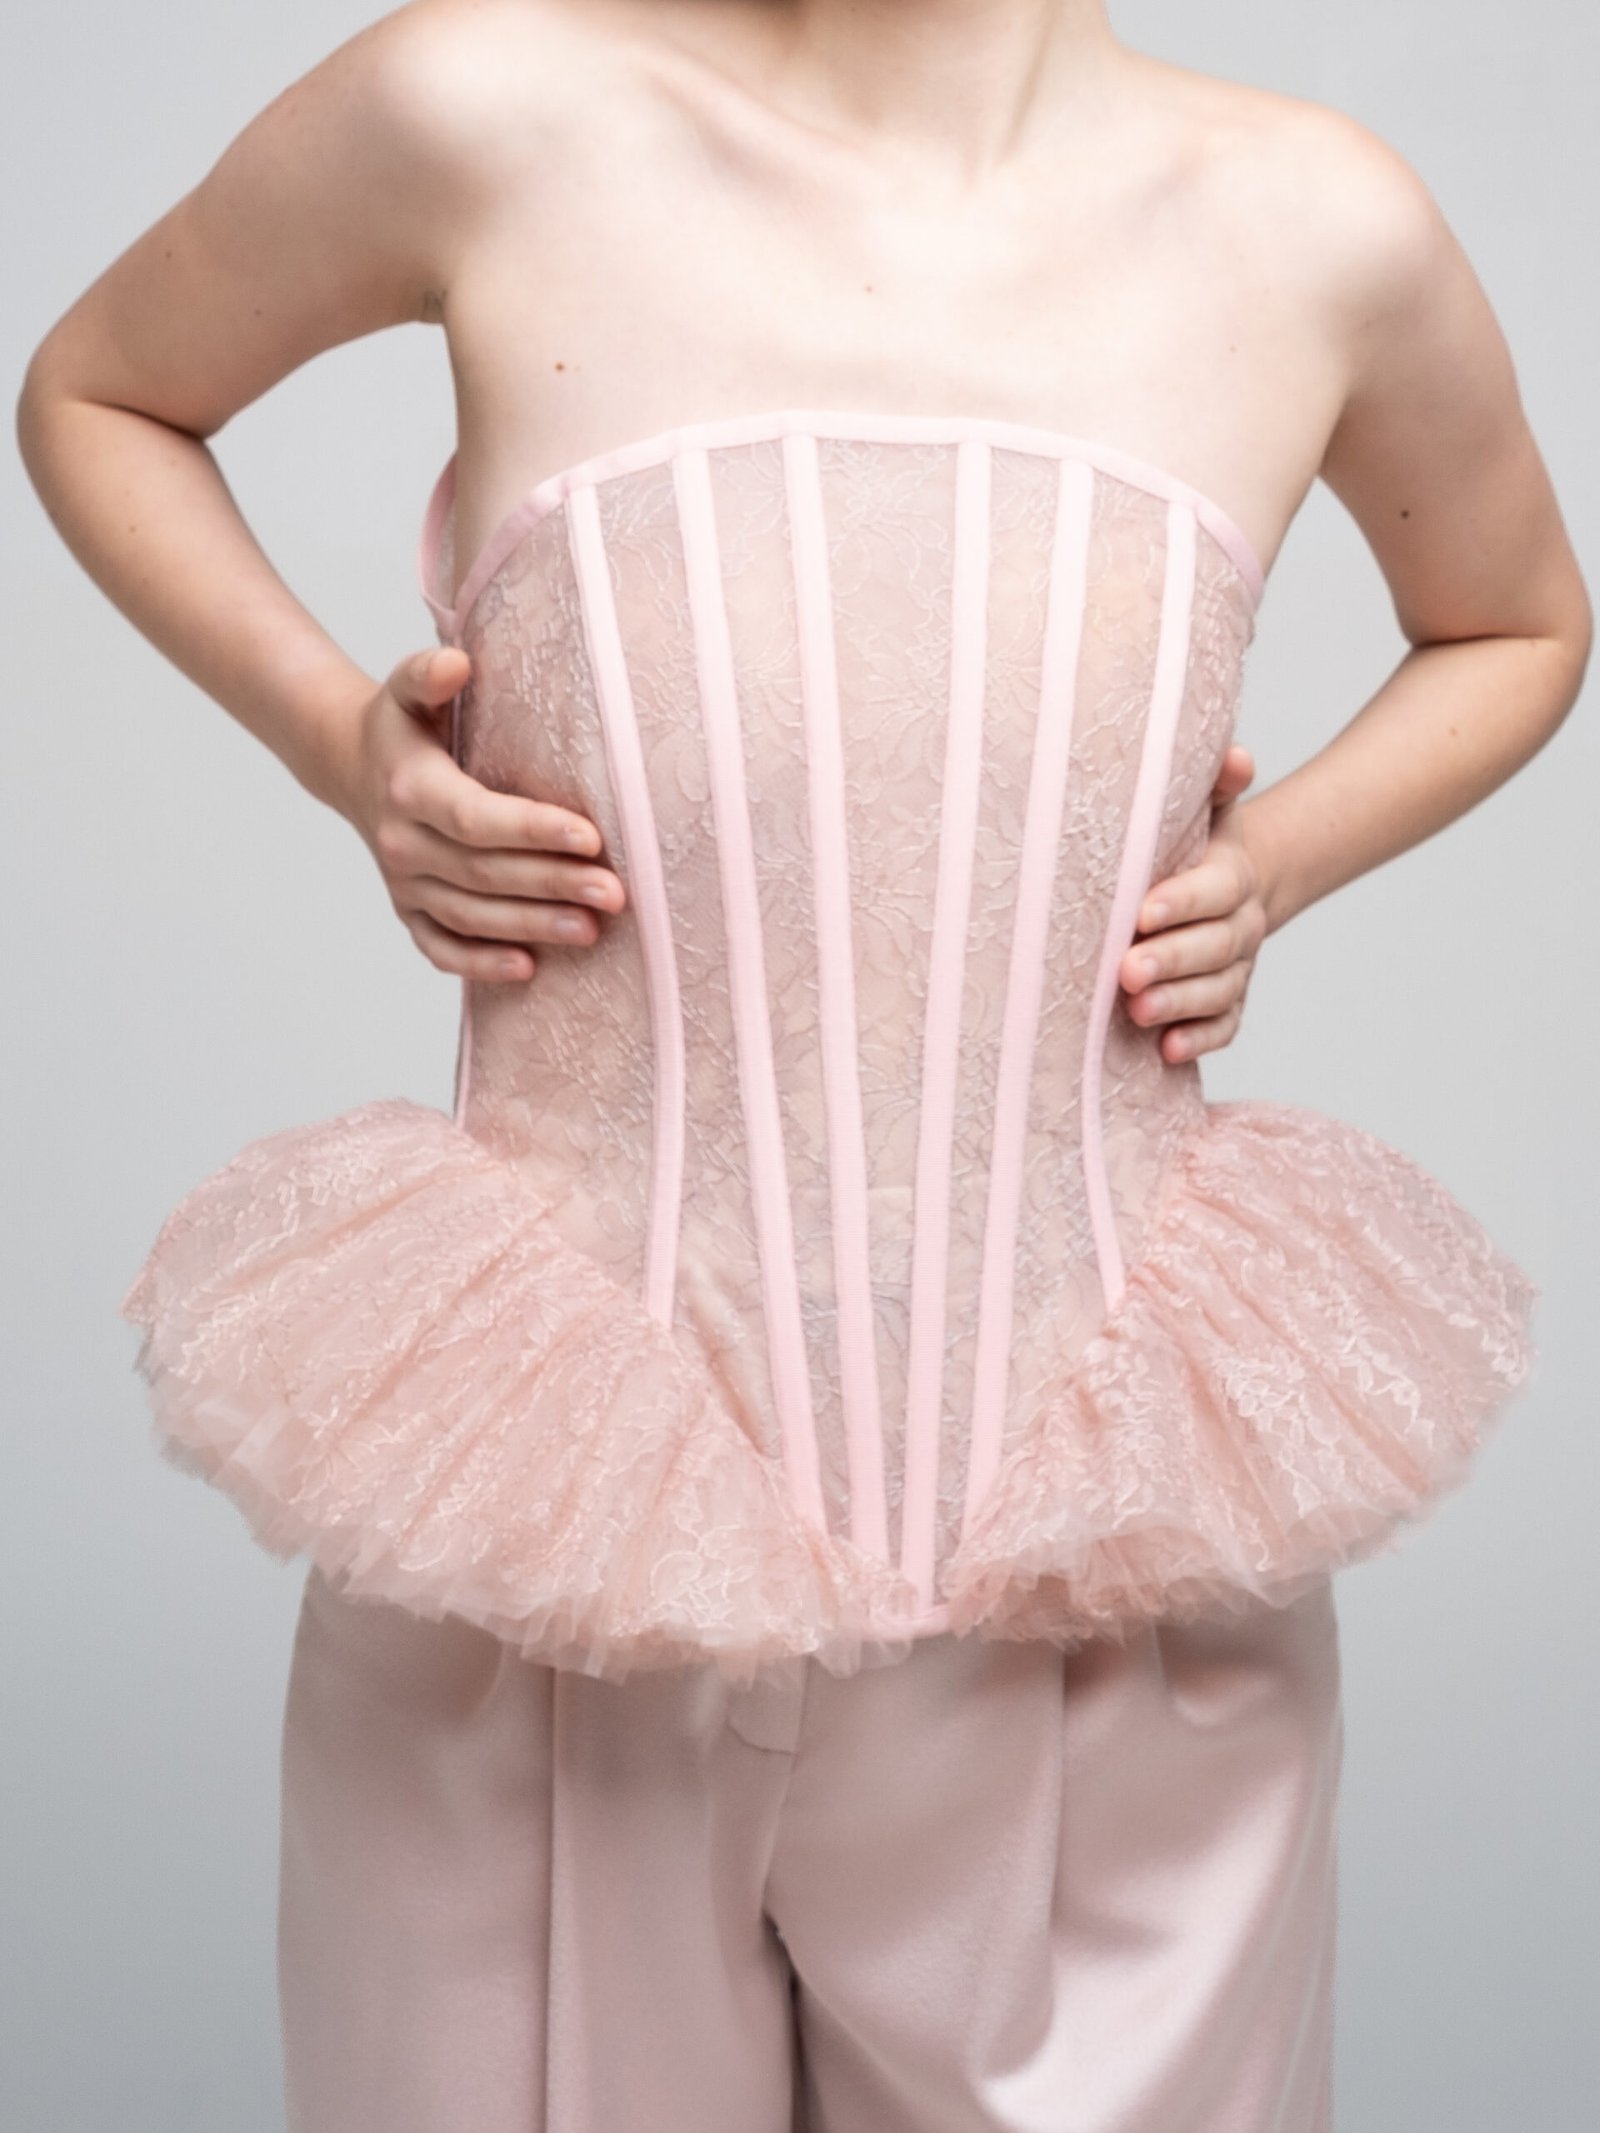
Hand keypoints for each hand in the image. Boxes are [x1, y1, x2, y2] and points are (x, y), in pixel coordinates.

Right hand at [336, 645, 624, 980]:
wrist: (349, 766)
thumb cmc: (401, 725)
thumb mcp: (406, 688)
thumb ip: (430, 675)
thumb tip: (458, 664)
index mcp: (410, 789)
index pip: (476, 818)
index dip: (533, 831)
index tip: (591, 836)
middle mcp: (402, 843)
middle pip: (484, 874)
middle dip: (553, 885)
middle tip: (615, 893)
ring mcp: (402, 884)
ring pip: (471, 916)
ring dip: (533, 927)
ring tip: (592, 930)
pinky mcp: (407, 911)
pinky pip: (440, 948)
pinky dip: (480, 964)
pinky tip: (529, 968)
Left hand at [1118, 744, 1270, 1063]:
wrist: (1235, 881)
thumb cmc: (1196, 842)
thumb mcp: (1205, 807)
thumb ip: (1217, 783)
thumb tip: (1237, 757)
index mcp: (1231, 875)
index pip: (1213, 889)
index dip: (1182, 902)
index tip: (1141, 912)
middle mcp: (1239, 924)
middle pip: (1214, 947)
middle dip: (1171, 961)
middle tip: (1126, 971)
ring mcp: (1237, 967)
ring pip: (1219, 991)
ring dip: (1180, 1004)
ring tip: (1136, 1013)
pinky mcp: (1228, 1001)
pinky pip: (1225, 1026)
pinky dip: (1201, 1039)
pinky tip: (1168, 1051)